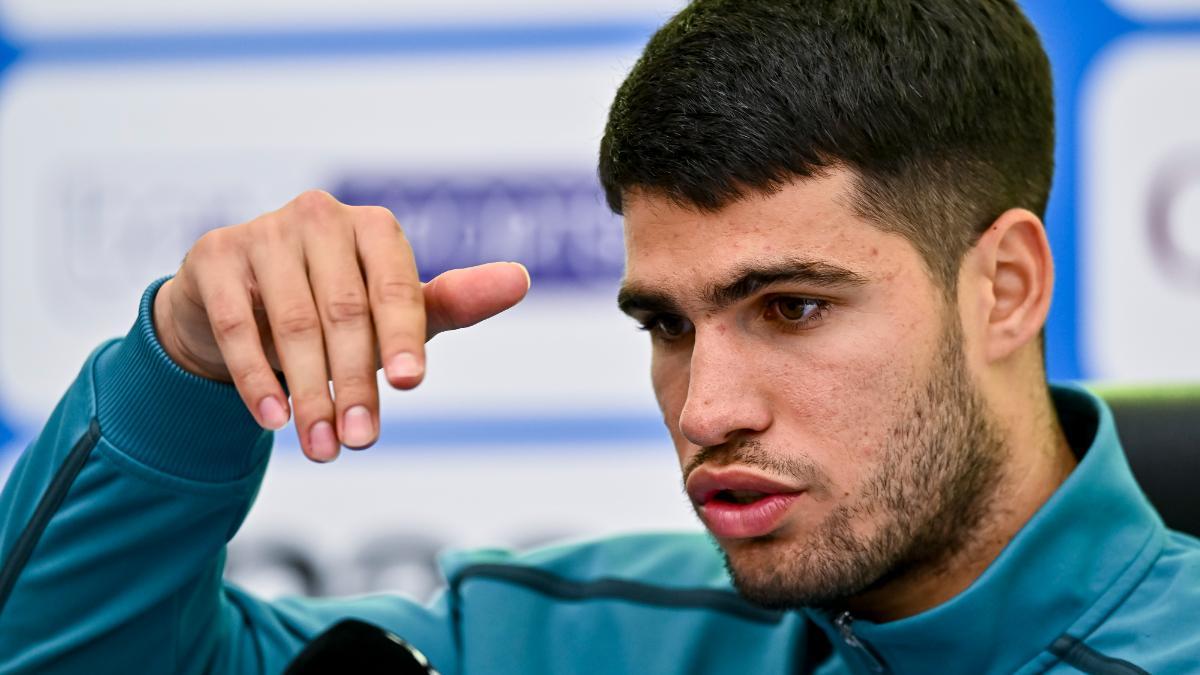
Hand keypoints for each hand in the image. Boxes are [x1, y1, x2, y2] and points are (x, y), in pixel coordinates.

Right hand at [153, 190, 529, 461]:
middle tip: (361, 442)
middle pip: (343, 312)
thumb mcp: (395, 311)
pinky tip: (272, 419)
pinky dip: (256, 376)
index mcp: (373, 227)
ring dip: (309, 393)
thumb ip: (453, 302)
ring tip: (323, 447)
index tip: (410, 385)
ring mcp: (263, 232)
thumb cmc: (333, 308)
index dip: (403, 337)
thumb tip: (520, 279)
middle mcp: (319, 217)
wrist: (236, 306)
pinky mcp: (216, 256)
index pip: (393, 286)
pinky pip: (237, 324)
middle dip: (354, 383)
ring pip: (292, 323)